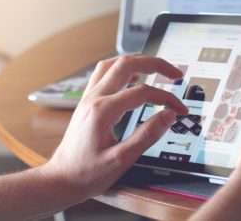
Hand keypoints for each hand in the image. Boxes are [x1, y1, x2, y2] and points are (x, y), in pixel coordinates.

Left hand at [44, 55, 187, 202]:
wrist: (62, 178)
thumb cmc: (87, 172)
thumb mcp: (121, 159)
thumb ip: (147, 135)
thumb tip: (167, 116)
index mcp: (103, 111)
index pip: (142, 93)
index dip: (166, 97)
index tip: (178, 109)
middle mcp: (94, 98)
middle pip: (126, 64)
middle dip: (154, 64)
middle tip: (174, 73)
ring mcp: (88, 98)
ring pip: (112, 64)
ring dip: (136, 62)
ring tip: (154, 68)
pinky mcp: (87, 102)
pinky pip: (103, 75)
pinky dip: (121, 70)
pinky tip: (131, 78)